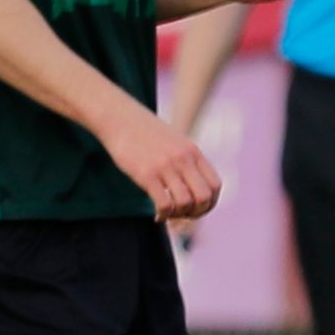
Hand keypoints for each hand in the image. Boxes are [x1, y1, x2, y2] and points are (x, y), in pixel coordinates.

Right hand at [109, 102, 221, 220]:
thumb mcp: (174, 142)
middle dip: (196, 213)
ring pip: (185, 203)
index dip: (210, 204)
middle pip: (204, 197)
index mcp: (193, 152)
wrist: (119, 118)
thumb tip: (192, 186)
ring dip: (178, 216)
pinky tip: (157, 215)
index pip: (215, 186)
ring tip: (167, 214)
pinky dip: (163, 215)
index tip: (195, 209)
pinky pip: (164, 204)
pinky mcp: (147, 174)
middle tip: (182, 215)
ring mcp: (166, 166)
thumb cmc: (144, 133)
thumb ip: (186, 160)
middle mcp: (183, 158)